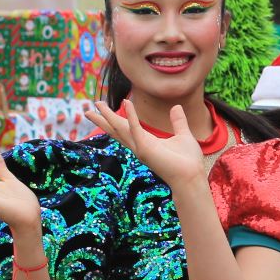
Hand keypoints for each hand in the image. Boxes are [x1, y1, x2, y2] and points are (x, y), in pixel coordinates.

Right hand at [90, 100, 206, 189]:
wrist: (191, 177)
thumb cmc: (188, 161)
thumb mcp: (183, 136)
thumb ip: (178, 122)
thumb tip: (176, 107)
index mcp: (146, 142)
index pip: (126, 129)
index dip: (115, 120)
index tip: (103, 111)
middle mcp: (140, 146)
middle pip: (116, 130)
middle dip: (103, 120)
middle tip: (88, 110)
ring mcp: (140, 148)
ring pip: (120, 128)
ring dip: (108, 115)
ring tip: (97, 104)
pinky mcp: (145, 148)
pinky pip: (136, 128)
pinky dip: (132, 115)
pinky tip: (127, 102)